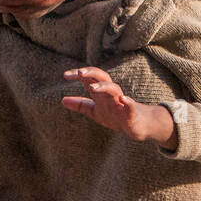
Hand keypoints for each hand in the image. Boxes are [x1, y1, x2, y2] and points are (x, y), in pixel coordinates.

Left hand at [61, 67, 178, 148]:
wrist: (138, 127)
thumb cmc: (115, 116)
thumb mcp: (95, 111)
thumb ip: (80, 105)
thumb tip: (63, 100)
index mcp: (102, 93)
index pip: (90, 78)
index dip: (79, 75)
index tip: (65, 75)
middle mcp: (111, 94)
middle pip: (103, 78)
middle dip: (92, 73)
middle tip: (80, 72)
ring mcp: (122, 103)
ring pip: (114, 90)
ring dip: (104, 87)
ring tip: (92, 88)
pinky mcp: (132, 114)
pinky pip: (131, 107)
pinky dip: (128, 103)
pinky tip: (124, 100)